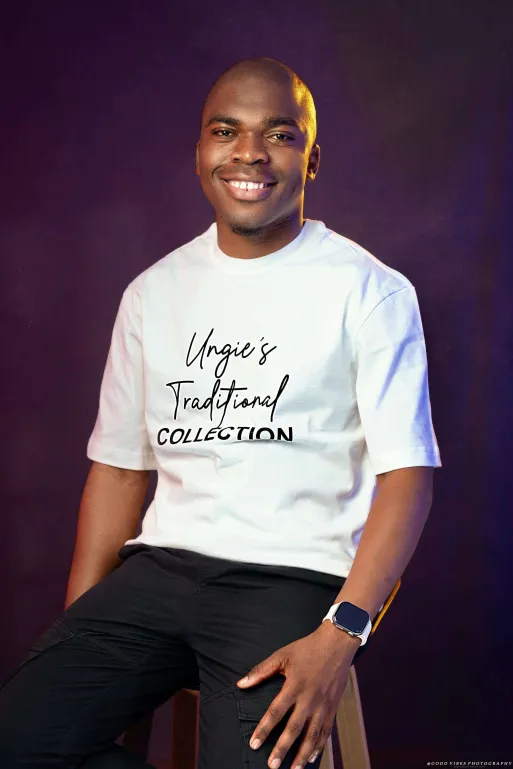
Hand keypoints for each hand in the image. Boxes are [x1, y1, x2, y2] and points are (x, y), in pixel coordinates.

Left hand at [236, 621, 359, 767]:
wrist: (337, 643)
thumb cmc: (307, 648)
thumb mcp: (282, 655)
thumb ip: (261, 671)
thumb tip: (241, 684)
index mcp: (294, 685)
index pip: (276, 712)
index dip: (264, 729)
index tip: (254, 744)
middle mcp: (309, 698)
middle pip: (294, 728)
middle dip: (282, 748)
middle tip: (272, 765)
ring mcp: (323, 704)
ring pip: (312, 735)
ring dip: (302, 754)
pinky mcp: (333, 707)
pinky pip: (326, 731)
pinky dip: (320, 747)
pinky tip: (312, 758)